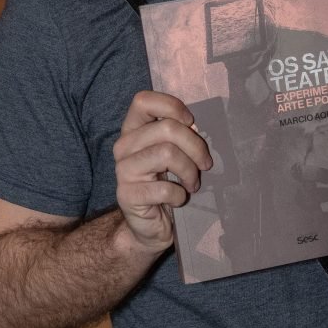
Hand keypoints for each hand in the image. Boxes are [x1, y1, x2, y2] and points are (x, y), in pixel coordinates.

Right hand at [113, 91, 211, 251]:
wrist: (150, 225)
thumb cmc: (166, 183)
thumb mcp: (173, 154)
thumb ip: (179, 135)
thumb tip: (194, 126)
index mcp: (133, 130)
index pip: (143, 101)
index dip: (171, 106)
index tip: (191, 122)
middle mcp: (123, 146)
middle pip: (167, 129)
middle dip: (195, 146)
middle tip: (205, 164)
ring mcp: (122, 170)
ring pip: (168, 154)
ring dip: (190, 171)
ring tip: (193, 183)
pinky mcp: (126, 195)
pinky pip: (164, 187)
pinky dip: (179, 194)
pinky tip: (178, 198)